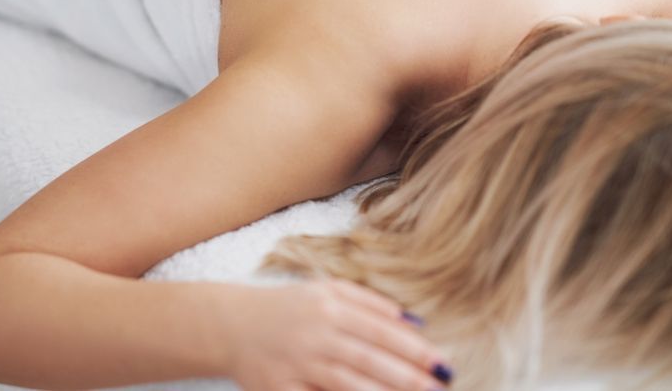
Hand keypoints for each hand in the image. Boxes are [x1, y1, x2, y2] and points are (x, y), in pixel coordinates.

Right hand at [223, 279, 451, 390]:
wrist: (230, 324)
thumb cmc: (289, 306)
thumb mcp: (327, 289)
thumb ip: (370, 302)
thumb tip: (413, 321)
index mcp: (330, 306)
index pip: (380, 330)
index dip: (413, 348)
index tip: (441, 362)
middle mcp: (316, 334)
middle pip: (369, 359)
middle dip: (408, 376)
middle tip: (439, 387)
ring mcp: (297, 364)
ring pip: (347, 384)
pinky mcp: (280, 389)